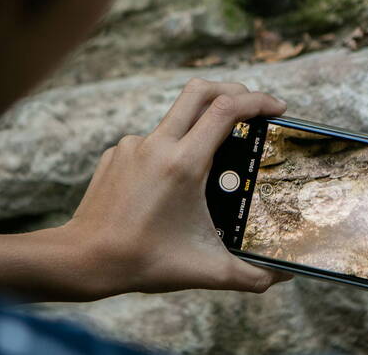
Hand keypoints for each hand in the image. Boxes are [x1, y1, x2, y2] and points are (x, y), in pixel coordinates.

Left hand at [59, 78, 290, 296]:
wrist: (83, 259)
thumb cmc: (143, 262)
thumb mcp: (205, 270)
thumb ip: (250, 275)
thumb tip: (283, 277)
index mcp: (183, 164)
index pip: (227, 110)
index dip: (258, 101)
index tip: (277, 108)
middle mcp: (157, 145)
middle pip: (200, 91)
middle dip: (232, 90)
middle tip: (252, 107)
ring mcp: (132, 145)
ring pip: (176, 119)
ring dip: (199, 128)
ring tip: (211, 165)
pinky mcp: (116, 153)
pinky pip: (152, 142)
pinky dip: (170, 152)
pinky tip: (171, 186)